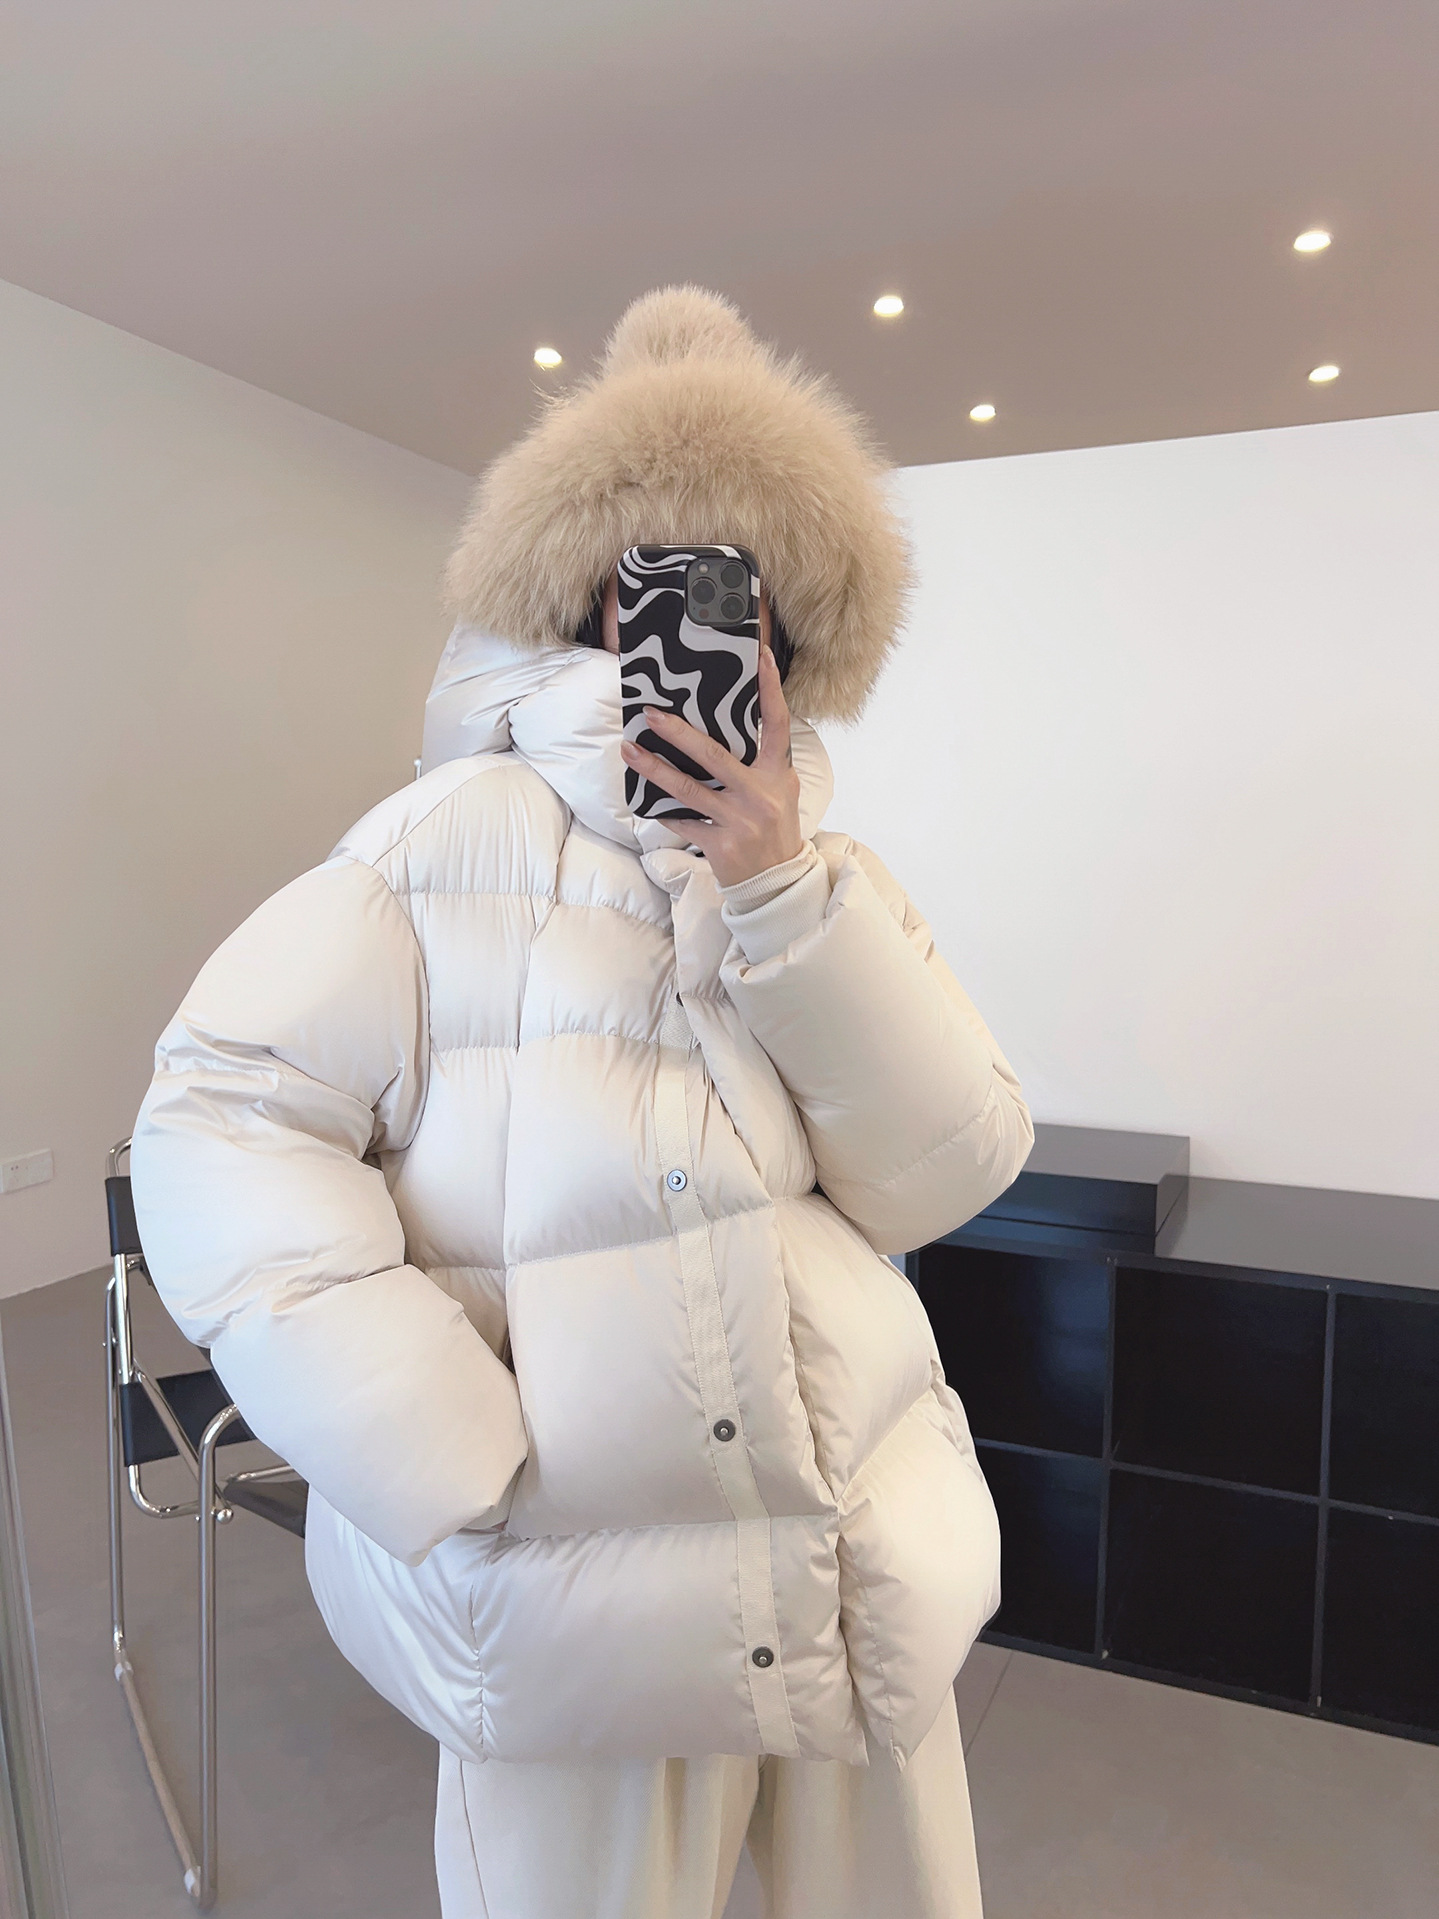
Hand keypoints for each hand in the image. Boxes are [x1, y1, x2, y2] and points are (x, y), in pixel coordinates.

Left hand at [620, 644, 803, 886]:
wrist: (776, 882)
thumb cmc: (775, 829)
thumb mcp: (781, 791)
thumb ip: (760, 762)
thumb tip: (721, 728)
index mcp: (779, 774)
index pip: (777, 724)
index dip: (771, 689)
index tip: (762, 657)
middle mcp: (759, 794)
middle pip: (714, 754)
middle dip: (678, 732)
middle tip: (650, 713)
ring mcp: (738, 820)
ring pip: (688, 788)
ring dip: (654, 768)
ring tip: (630, 749)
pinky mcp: (719, 844)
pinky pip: (682, 820)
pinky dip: (662, 809)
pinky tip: (643, 797)